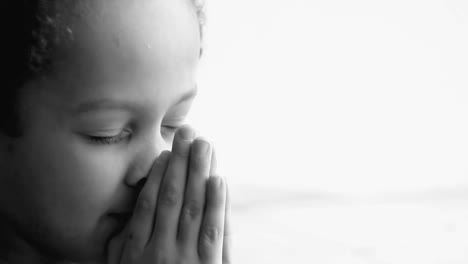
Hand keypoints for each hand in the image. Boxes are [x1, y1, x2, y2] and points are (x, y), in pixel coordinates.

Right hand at [107, 126, 230, 263]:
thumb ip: (121, 245)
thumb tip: (116, 216)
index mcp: (136, 250)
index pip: (147, 204)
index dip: (157, 175)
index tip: (165, 153)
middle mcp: (159, 251)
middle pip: (171, 197)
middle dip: (180, 161)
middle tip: (187, 132)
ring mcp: (185, 258)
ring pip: (192, 208)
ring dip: (198, 172)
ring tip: (203, 144)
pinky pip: (213, 232)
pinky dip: (216, 204)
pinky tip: (218, 179)